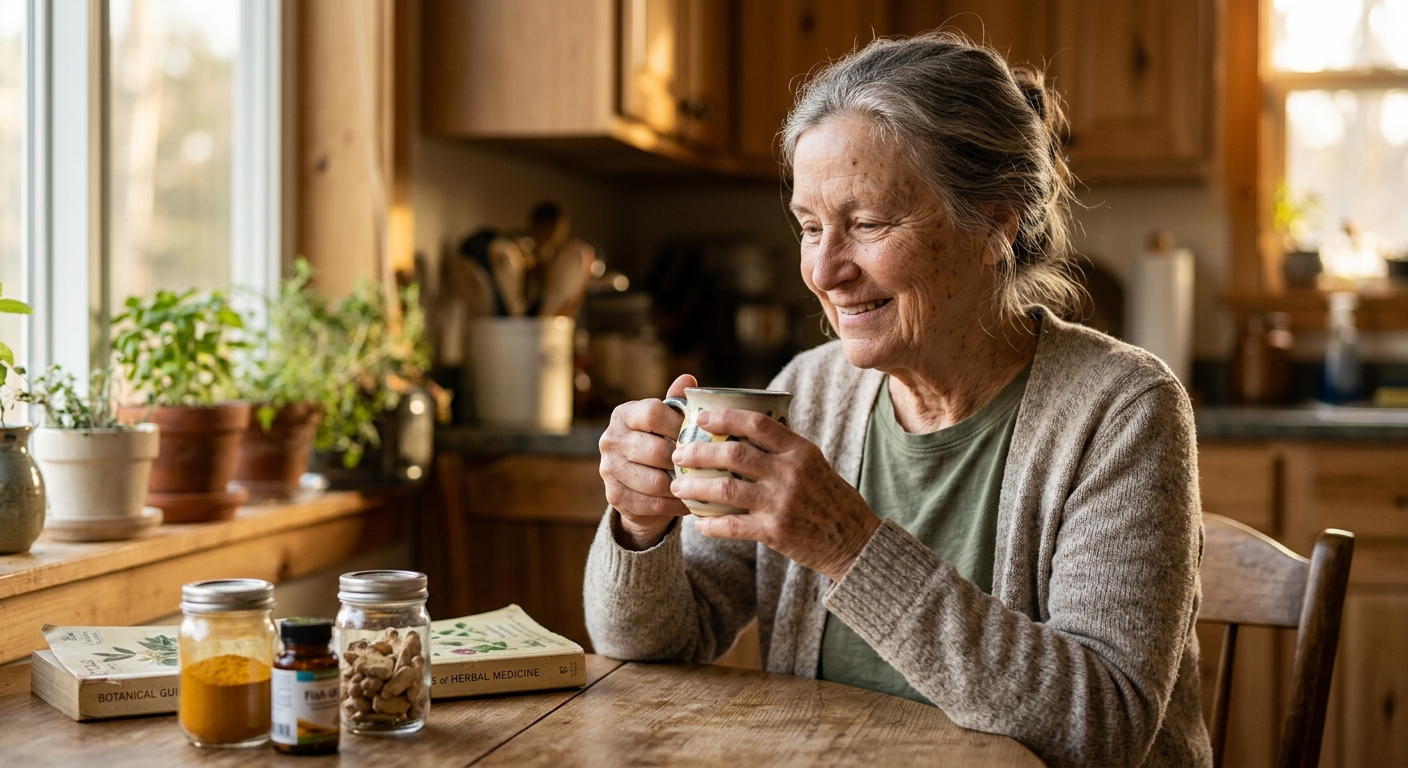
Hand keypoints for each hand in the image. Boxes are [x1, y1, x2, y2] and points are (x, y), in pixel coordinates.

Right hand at [599, 374, 696, 549]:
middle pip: (654, 450)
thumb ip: (676, 403)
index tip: (699, 434)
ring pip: (653, 481)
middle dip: (682, 460)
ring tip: (700, 486)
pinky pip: (650, 504)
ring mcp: (608, 469)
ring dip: (680, 486)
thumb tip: (689, 379)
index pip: (653, 413)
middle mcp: (610, 439)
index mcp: (624, 414)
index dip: (679, 424)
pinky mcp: (614, 496)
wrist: (640, 485)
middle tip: (705, 466)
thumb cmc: (660, 444)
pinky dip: (673, 505)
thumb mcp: (667, 421)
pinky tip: (689, 502)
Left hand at [670, 408, 880, 581]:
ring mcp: (782, 503)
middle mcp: (791, 473)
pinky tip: (698, 523)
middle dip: (698, 452)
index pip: (757, 423)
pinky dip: (710, 524)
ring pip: (725, 488)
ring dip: (695, 486)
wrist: (854, 541)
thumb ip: (783, 448)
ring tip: (677, 486)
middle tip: (678, 454)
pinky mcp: (775, 532)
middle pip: (733, 453)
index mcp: (800, 451)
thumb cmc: (830, 498)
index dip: (725, 417)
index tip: (701, 418)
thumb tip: (743, 429)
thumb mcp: (814, 463)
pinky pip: (732, 526)